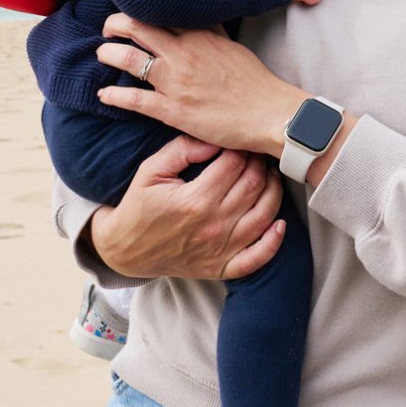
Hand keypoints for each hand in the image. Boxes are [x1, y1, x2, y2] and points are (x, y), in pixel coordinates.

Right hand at [87, 134, 284, 278]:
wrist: (126, 250)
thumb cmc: (139, 206)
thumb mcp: (151, 170)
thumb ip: (182, 149)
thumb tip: (215, 138)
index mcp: (195, 199)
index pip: (235, 164)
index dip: (241, 147)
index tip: (239, 140)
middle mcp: (213, 225)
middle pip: (254, 185)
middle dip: (259, 163)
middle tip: (256, 153)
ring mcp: (220, 249)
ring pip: (264, 215)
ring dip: (274, 191)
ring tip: (269, 176)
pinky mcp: (222, 267)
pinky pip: (258, 258)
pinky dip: (274, 241)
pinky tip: (280, 224)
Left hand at [96, 13, 306, 154]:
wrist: (269, 113)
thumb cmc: (254, 82)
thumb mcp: (231, 45)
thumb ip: (210, 31)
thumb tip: (198, 17)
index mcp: (199, 35)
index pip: (159, 11)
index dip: (139, 8)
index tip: (130, 10)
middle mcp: (183, 52)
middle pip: (137, 27)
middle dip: (116, 24)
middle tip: (108, 29)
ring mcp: (176, 81)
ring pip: (130, 59)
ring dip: (110, 54)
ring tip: (103, 54)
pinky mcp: (173, 109)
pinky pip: (134, 100)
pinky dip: (114, 96)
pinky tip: (104, 95)